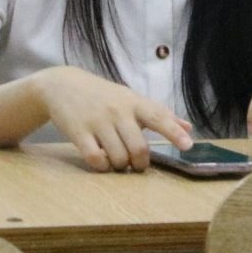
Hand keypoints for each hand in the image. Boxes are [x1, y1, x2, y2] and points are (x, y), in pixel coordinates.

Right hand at [33, 65, 191, 171]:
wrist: (63, 85)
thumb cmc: (104, 96)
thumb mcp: (131, 99)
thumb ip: (159, 114)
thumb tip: (188, 127)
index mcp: (135, 102)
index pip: (159, 117)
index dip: (174, 133)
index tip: (188, 146)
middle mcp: (118, 111)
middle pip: (138, 147)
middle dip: (140, 163)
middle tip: (137, 165)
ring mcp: (98, 122)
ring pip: (118, 156)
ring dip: (120, 166)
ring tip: (118, 162)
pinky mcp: (78, 132)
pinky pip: (95, 159)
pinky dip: (102, 166)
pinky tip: (102, 162)